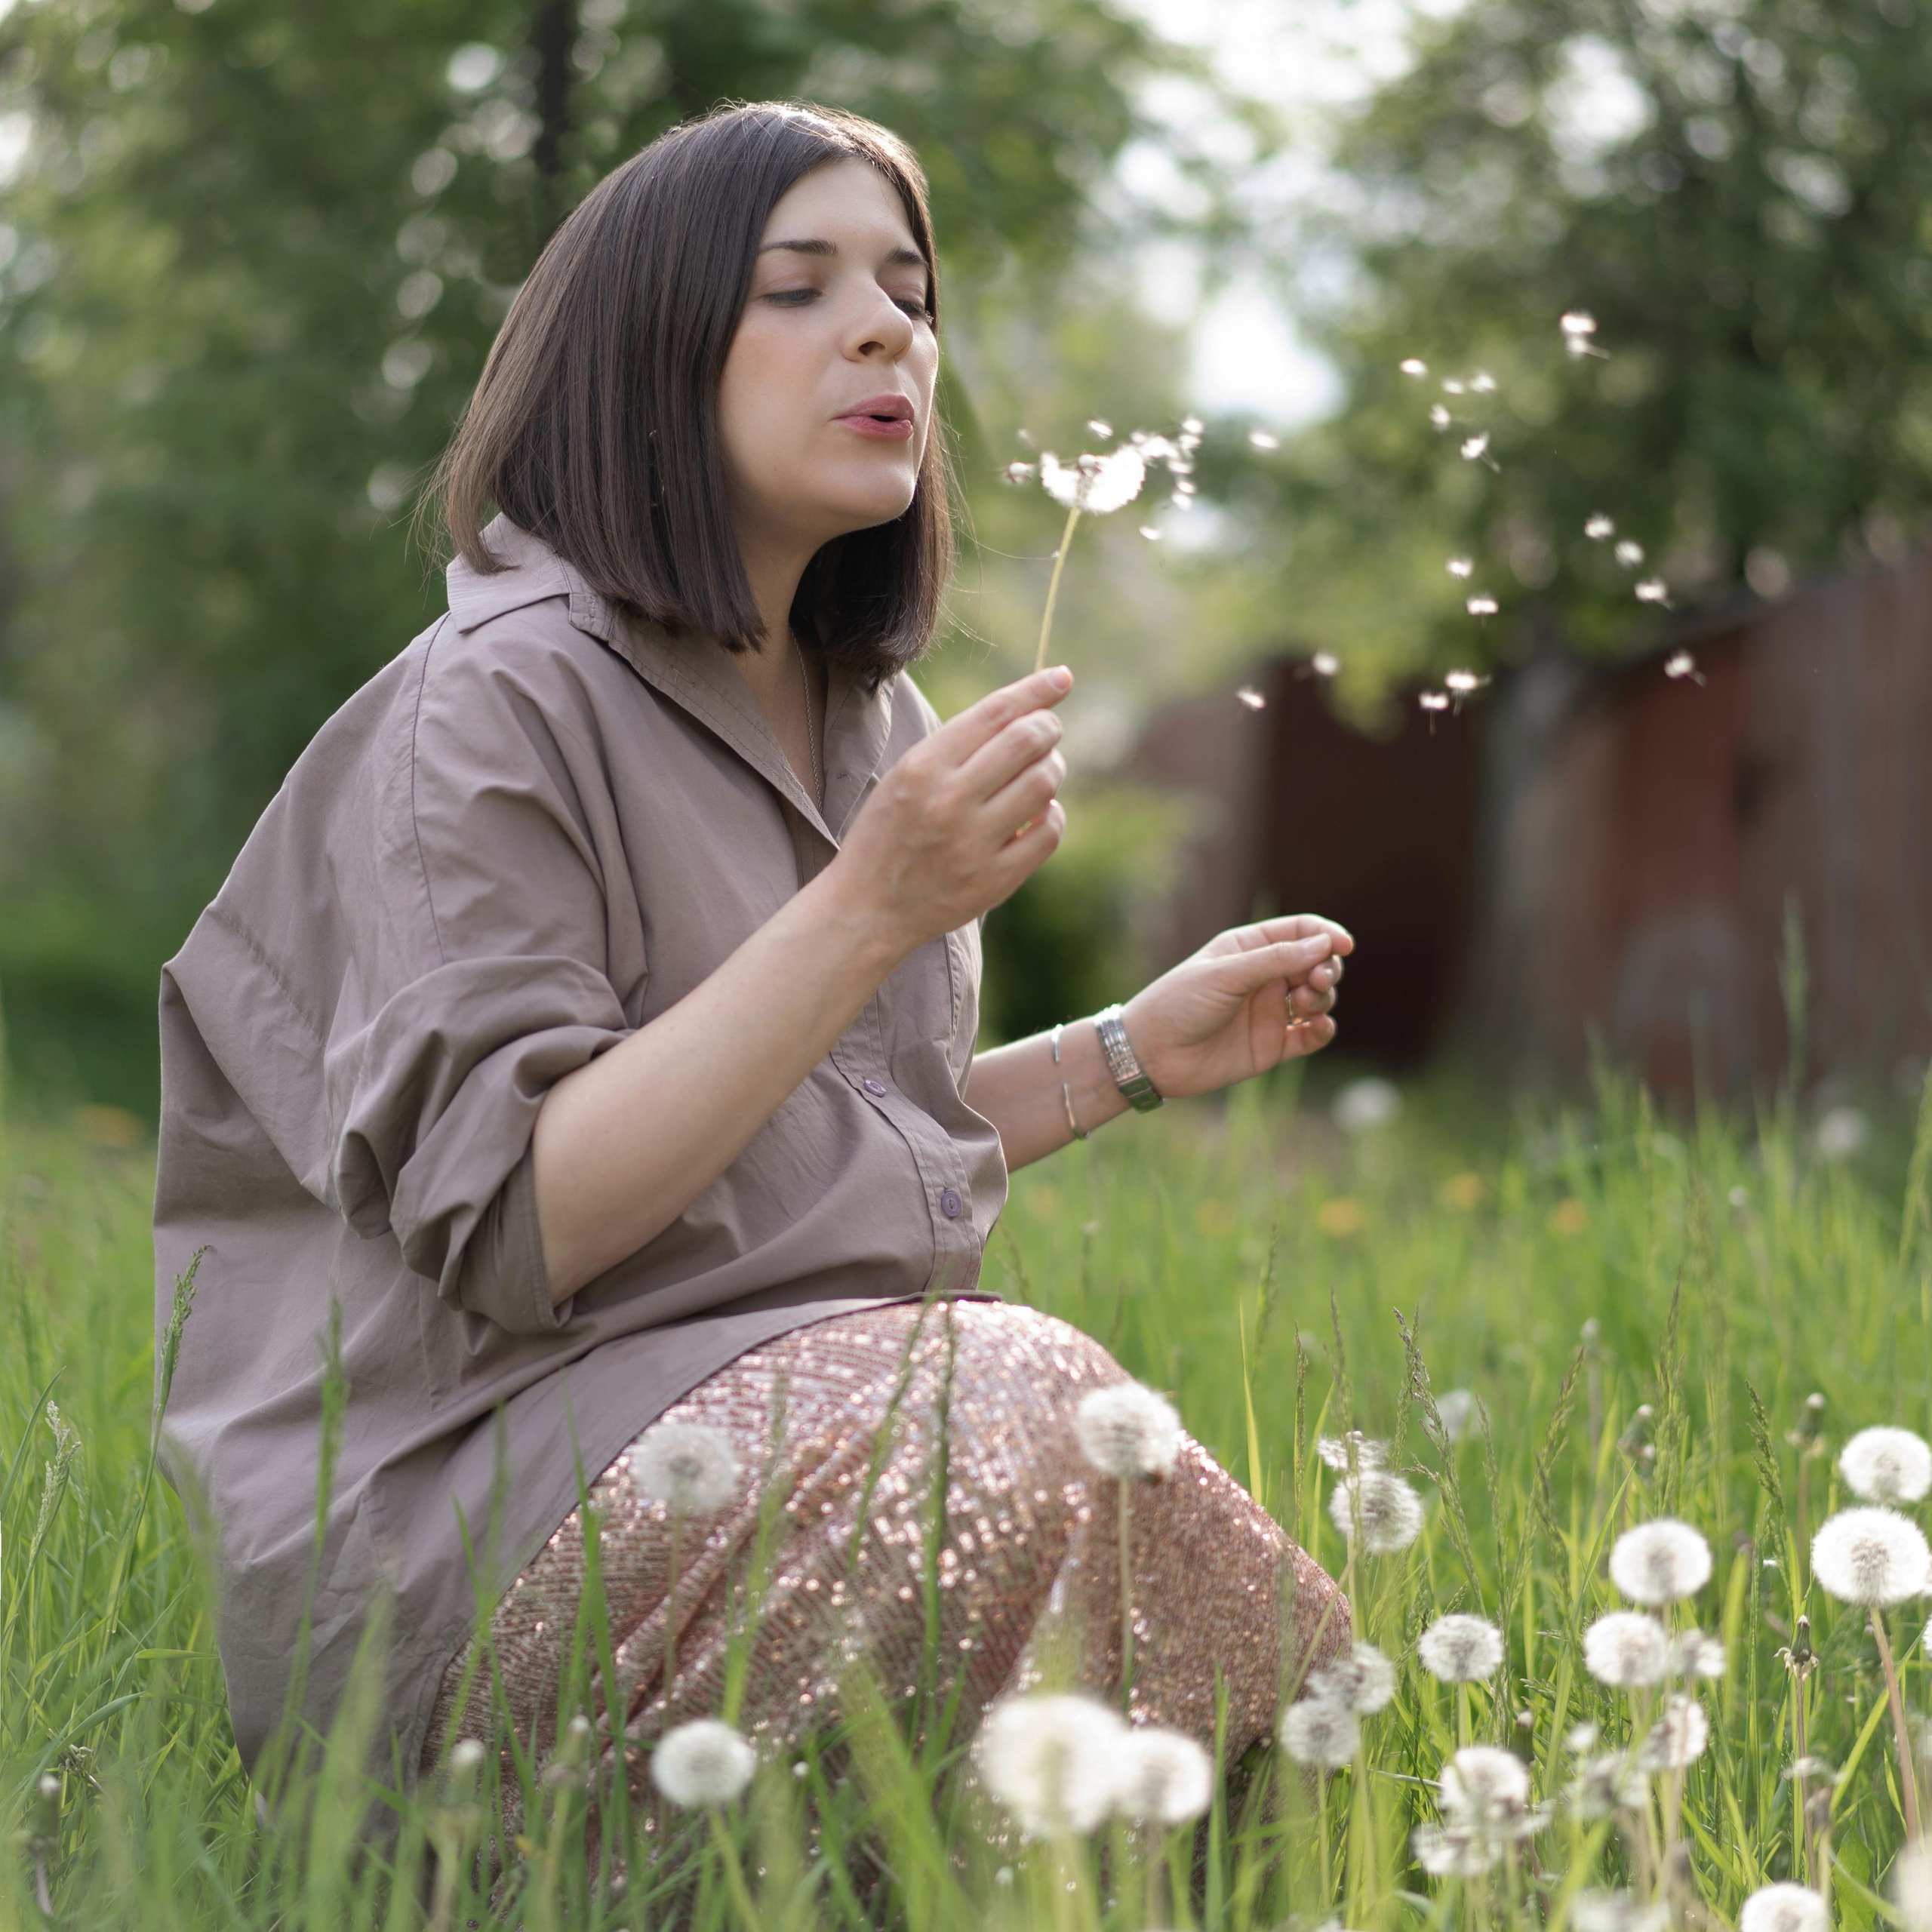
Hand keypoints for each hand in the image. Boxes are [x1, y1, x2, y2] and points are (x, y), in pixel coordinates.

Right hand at [831, 664, 1074, 956]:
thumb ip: (958, 747)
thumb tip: (1025, 711)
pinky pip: (1050, 831)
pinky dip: (1051, 815)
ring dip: (1052, 769)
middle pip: (1028, 741)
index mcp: (923, 767)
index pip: (995, 713)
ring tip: (1038, 773)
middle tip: (1047, 731)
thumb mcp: (905, 777)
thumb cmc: (889, 834)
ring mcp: (974, 843)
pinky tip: (1036, 815)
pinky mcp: (995, 879)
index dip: (1036, 690)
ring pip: (1044, 782)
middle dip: (1048, 728)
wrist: (867, 908)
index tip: (1061, 677)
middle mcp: (949, 801)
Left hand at [1118, 915, 1352, 1100]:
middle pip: (1316, 963)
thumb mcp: (1225, 974)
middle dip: (1326, 968)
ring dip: (1323, 997)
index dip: (1326, 935)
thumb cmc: (1178, 1004)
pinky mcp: (1272, 1045)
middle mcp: (1263, 977)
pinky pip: (1311, 1035)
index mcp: (1248, 949)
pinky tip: (1319, 1027)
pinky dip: (1323, 1030)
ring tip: (1303, 1004)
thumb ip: (1275, 960)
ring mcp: (1269, 1012)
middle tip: (1315, 981)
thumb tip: (1324, 944)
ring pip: (1318, 998)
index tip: (1343, 946)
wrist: (1151, 1054)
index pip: (1300, 932)